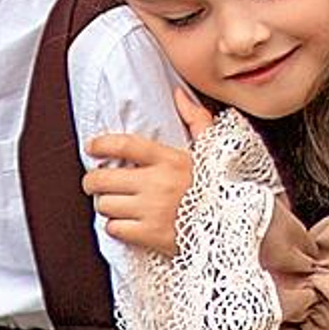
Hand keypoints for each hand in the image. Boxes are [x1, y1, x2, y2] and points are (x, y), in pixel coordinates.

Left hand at [82, 93, 209, 253]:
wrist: (237, 227)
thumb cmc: (223, 188)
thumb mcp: (213, 151)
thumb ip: (196, 120)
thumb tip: (179, 94)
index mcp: (170, 159)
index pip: (124, 145)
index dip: (101, 144)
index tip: (91, 147)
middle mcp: (157, 183)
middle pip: (103, 179)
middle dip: (93, 181)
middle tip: (95, 183)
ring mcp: (152, 210)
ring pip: (105, 205)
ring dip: (106, 205)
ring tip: (116, 204)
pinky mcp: (151, 235)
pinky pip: (115, 228)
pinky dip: (116, 227)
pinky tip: (127, 224)